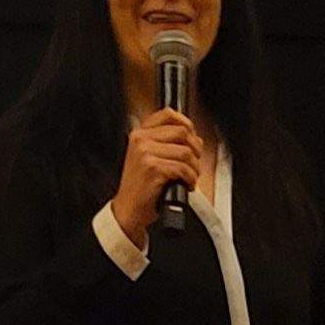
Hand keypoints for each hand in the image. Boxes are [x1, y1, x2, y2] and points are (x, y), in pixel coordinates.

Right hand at [108, 108, 206, 244]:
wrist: (128, 209)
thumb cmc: (140, 186)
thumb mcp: (146, 157)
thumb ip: (165, 142)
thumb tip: (194, 138)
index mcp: (139, 134)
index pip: (168, 114)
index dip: (186, 123)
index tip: (192, 137)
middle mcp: (141, 140)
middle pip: (182, 132)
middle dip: (195, 149)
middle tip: (194, 162)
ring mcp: (146, 154)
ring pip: (186, 152)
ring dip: (194, 168)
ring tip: (189, 176)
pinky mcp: (153, 169)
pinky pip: (183, 168)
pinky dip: (190, 178)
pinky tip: (186, 184)